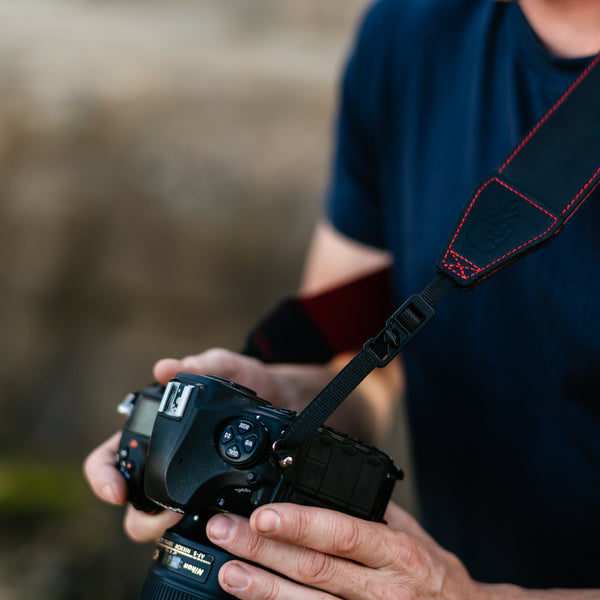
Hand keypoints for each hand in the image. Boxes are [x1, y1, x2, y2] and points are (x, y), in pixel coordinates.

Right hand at [83, 348, 329, 542]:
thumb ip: (200, 365)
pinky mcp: (214, 496)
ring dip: (165, 527)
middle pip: (131, 503)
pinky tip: (216, 519)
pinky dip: (199, 526)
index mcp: (150, 431)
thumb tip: (166, 368)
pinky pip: (197, 521)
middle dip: (140, 517)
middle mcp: (161, 461)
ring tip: (190, 518)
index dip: (102, 478)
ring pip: (158, 520)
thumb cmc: (245, 378)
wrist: (283, 398)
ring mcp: (187, 483)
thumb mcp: (225, 366)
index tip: (116, 493)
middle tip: (167, 515)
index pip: (107, 460)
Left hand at [206, 501, 485, 599]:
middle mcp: (381, 588)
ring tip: (226, 571)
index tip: (262, 514)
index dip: (299, 524)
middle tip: (224, 531)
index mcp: (395, 552)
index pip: (340, 533)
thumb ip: (374, 511)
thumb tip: (334, 485)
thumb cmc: (438, 578)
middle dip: (261, 549)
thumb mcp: (414, 535)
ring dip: (261, 588)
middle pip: (312, 568)